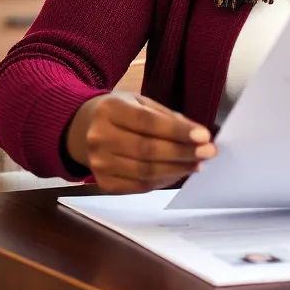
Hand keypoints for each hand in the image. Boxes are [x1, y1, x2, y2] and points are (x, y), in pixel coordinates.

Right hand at [65, 92, 216, 193]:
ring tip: (197, 164)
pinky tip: (178, 172)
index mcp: (109, 110)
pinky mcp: (103, 183)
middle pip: (147, 150)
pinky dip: (163, 180)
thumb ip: (167, 117)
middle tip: (208, 152)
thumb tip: (198, 134)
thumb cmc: (118, 112)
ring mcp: (99, 164)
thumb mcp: (139, 102)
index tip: (204, 135)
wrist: (81, 129)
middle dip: (182, 153)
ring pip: (145, 172)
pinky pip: (139, 187)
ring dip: (177, 169)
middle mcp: (99, 137)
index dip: (177, 131)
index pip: (147, 123)